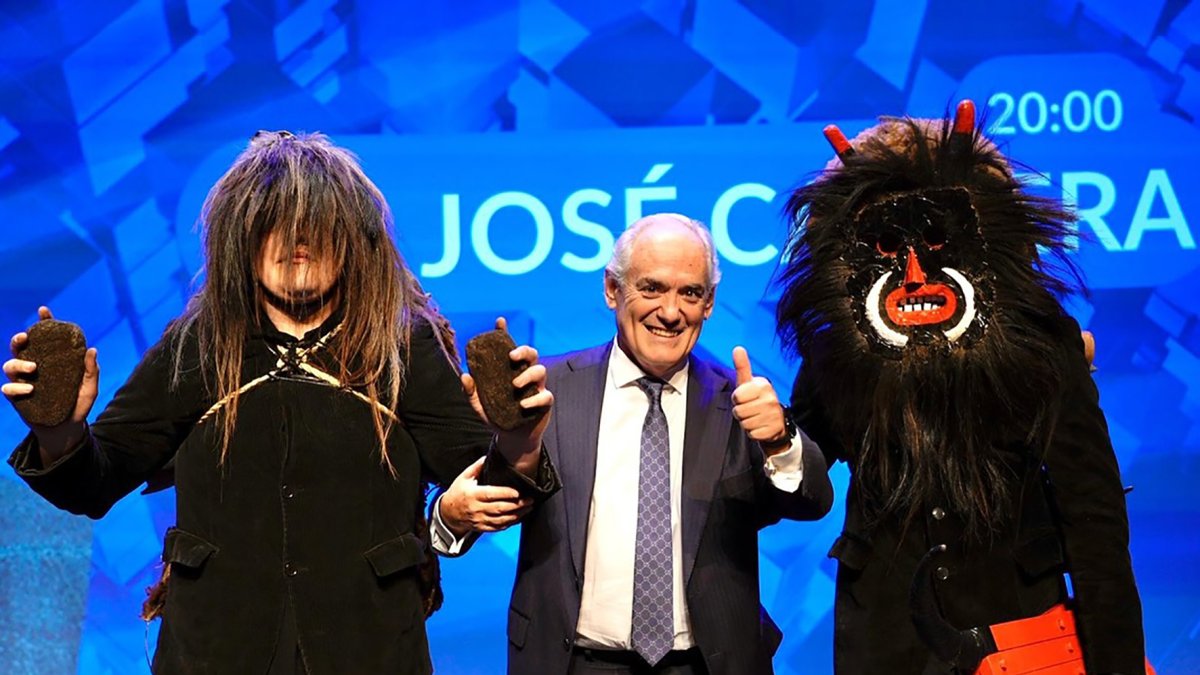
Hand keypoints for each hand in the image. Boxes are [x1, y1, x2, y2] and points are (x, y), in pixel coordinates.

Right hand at [2, 306, 98, 461]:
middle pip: (19, 348)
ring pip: (9, 365)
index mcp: (51, 360)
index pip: (45, 338)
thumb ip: (91, 370)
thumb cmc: (78, 405)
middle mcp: (34, 367)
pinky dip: (16, 387)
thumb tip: (93, 349)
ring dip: (18, 362)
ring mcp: (23, 381)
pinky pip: (8, 388)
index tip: (44, 310)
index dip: (43, 323)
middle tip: (26, 337)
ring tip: (33, 367)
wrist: (67, 428)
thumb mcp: (89, 388)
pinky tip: (29, 389)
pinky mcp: (16, 397)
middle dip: (19, 339)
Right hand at [439, 456, 533, 534]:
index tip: (518, 492)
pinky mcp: (482, 527)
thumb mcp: (464, 477)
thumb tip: (488, 456)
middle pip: (499, 508)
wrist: (448, 513)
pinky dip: (510, 523)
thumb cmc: (457, 493)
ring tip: (528, 508)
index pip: (491, 494)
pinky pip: (498, 527)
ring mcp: (479, 519)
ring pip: (501, 520)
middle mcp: (476, 508)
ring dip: (517, 515)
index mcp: (473, 494)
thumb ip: (477, 467)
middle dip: (517, 505)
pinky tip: (519, 517)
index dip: (505, 493)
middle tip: (529, 500)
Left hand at [461, 317, 552, 474]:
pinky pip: (546, 396)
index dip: (504, 333)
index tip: (499, 322)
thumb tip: (464, 375)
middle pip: (532, 353)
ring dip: (528, 375)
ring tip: (515, 386)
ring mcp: (537, 387)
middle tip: (511, 357)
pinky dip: (535, 399)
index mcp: (509, 371)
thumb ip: (471, 392)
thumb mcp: (479, 405)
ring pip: (541, 370)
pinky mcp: (544, 403)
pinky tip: (523, 405)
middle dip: (524, 351)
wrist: (512, 438)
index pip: (508, 348)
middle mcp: (525, 375)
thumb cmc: (497, 416)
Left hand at [731, 346, 789, 456]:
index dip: (737, 399)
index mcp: (763, 385)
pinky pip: (752, 434)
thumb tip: (737, 348)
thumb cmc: (756, 399)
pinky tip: (760, 427)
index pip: (737, 396)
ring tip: (755, 418)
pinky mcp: (774, 429)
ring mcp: (774, 415)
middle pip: (739, 412)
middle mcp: (771, 399)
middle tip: (749, 410)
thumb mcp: (748, 383)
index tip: (745, 398)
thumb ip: (742, 367)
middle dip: (740, 413)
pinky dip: (753, 433)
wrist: (775, 421)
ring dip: (746, 423)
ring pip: (745, 423)